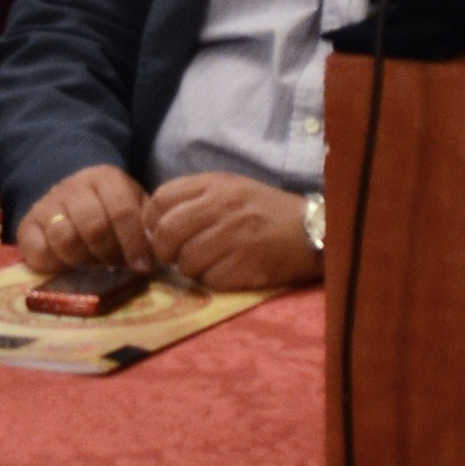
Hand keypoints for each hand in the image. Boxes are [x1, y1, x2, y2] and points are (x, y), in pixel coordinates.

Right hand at [17, 166, 154, 276]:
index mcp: (105, 178)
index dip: (134, 243)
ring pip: (64, 239)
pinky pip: (38, 252)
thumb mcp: (133, 203)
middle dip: (109, 255)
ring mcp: (47, 205)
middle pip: (93, 228)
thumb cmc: (109, 206)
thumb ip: (146, 223)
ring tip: (93, 267)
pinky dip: (55, 266)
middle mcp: (73, 188)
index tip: (142, 267)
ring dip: (83, 261)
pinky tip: (67, 267)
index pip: (122, 211)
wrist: (69, 191)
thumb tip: (156, 252)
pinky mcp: (27, 226)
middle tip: (116, 268)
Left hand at [144, 175, 322, 291]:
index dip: (153, 220)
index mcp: (214, 184)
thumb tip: (154, 225)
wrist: (312, 229)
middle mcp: (222, 206)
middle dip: (165, 251)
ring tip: (208, 263)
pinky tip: (228, 272)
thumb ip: (193, 200)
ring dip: (191, 269)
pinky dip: (214, 280)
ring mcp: (235, 235)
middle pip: (166, 232)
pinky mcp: (246, 264)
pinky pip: (211, 279)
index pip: (160, 199)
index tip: (161, 232)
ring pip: (186, 261)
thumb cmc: (264, 210)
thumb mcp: (230, 190)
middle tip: (177, 256)